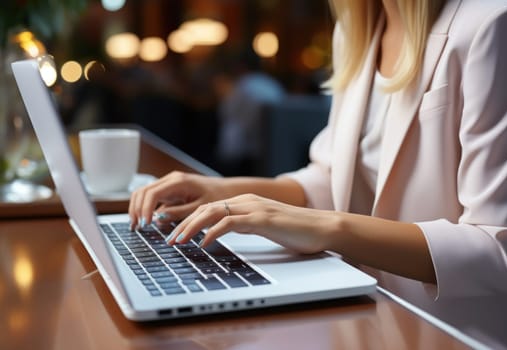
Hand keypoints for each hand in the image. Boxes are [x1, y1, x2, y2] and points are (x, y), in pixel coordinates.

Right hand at [128, 171, 227, 228]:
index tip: (145, 224)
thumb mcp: (200, 208)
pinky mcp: (169, 191)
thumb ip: (179, 213)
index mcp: (178, 182)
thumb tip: (158, 219)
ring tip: (137, 226)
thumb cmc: (217, 197)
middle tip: (135, 228)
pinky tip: (146, 222)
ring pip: (144, 193)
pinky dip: (145, 209)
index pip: (152, 193)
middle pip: (142, 191)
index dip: (145, 209)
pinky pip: (152, 198)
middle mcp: (170, 180)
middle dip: (136, 209)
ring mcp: (168, 184)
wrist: (227, 190)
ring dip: (137, 208)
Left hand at [166, 193, 334, 253]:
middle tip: (169, 240)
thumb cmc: (296, 231)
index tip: (176, 234)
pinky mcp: (262, 219)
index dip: (190, 220)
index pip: (210, 208)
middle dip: (183, 224)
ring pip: (213, 212)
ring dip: (192, 227)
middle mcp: (247, 201)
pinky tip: (204, 244)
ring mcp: (254, 208)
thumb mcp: (265, 227)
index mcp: (246, 202)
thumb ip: (246, 226)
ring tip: (178, 242)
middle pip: (206, 208)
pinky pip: (230, 223)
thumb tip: (224, 235)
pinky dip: (213, 232)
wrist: (322, 227)